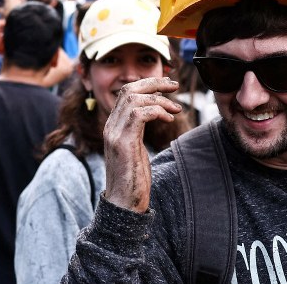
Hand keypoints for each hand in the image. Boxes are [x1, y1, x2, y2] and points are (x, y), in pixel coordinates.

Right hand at [102, 77, 182, 212]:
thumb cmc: (133, 177)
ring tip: (176, 109)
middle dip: (154, 83)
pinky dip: (157, 112)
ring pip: (134, 99)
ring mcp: (115, 134)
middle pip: (129, 90)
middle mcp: (111, 126)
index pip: (126, 92)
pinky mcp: (123, 144)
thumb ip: (138, 129)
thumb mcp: (135, 147)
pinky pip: (139, 115)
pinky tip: (169, 119)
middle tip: (175, 86)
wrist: (123, 204)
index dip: (147, 84)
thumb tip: (154, 113)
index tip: (168, 86)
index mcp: (113, 125)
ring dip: (159, 99)